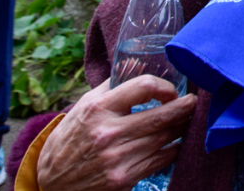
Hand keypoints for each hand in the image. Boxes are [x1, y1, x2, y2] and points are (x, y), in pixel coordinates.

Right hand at [36, 77, 197, 190]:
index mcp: (98, 109)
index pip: (144, 86)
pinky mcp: (124, 179)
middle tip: (193, 102)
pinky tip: (176, 142)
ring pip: (166, 137)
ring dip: (182, 127)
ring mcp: (117, 158)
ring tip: (187, 120)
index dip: (165, 86)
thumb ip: (110, 87)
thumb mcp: (84, 107)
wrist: (51, 183)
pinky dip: (174, 149)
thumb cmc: (70, 139)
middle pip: (162, 115)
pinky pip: (162, 159)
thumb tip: (136, 65)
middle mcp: (108, 133)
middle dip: (185, 107)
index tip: (171, 91)